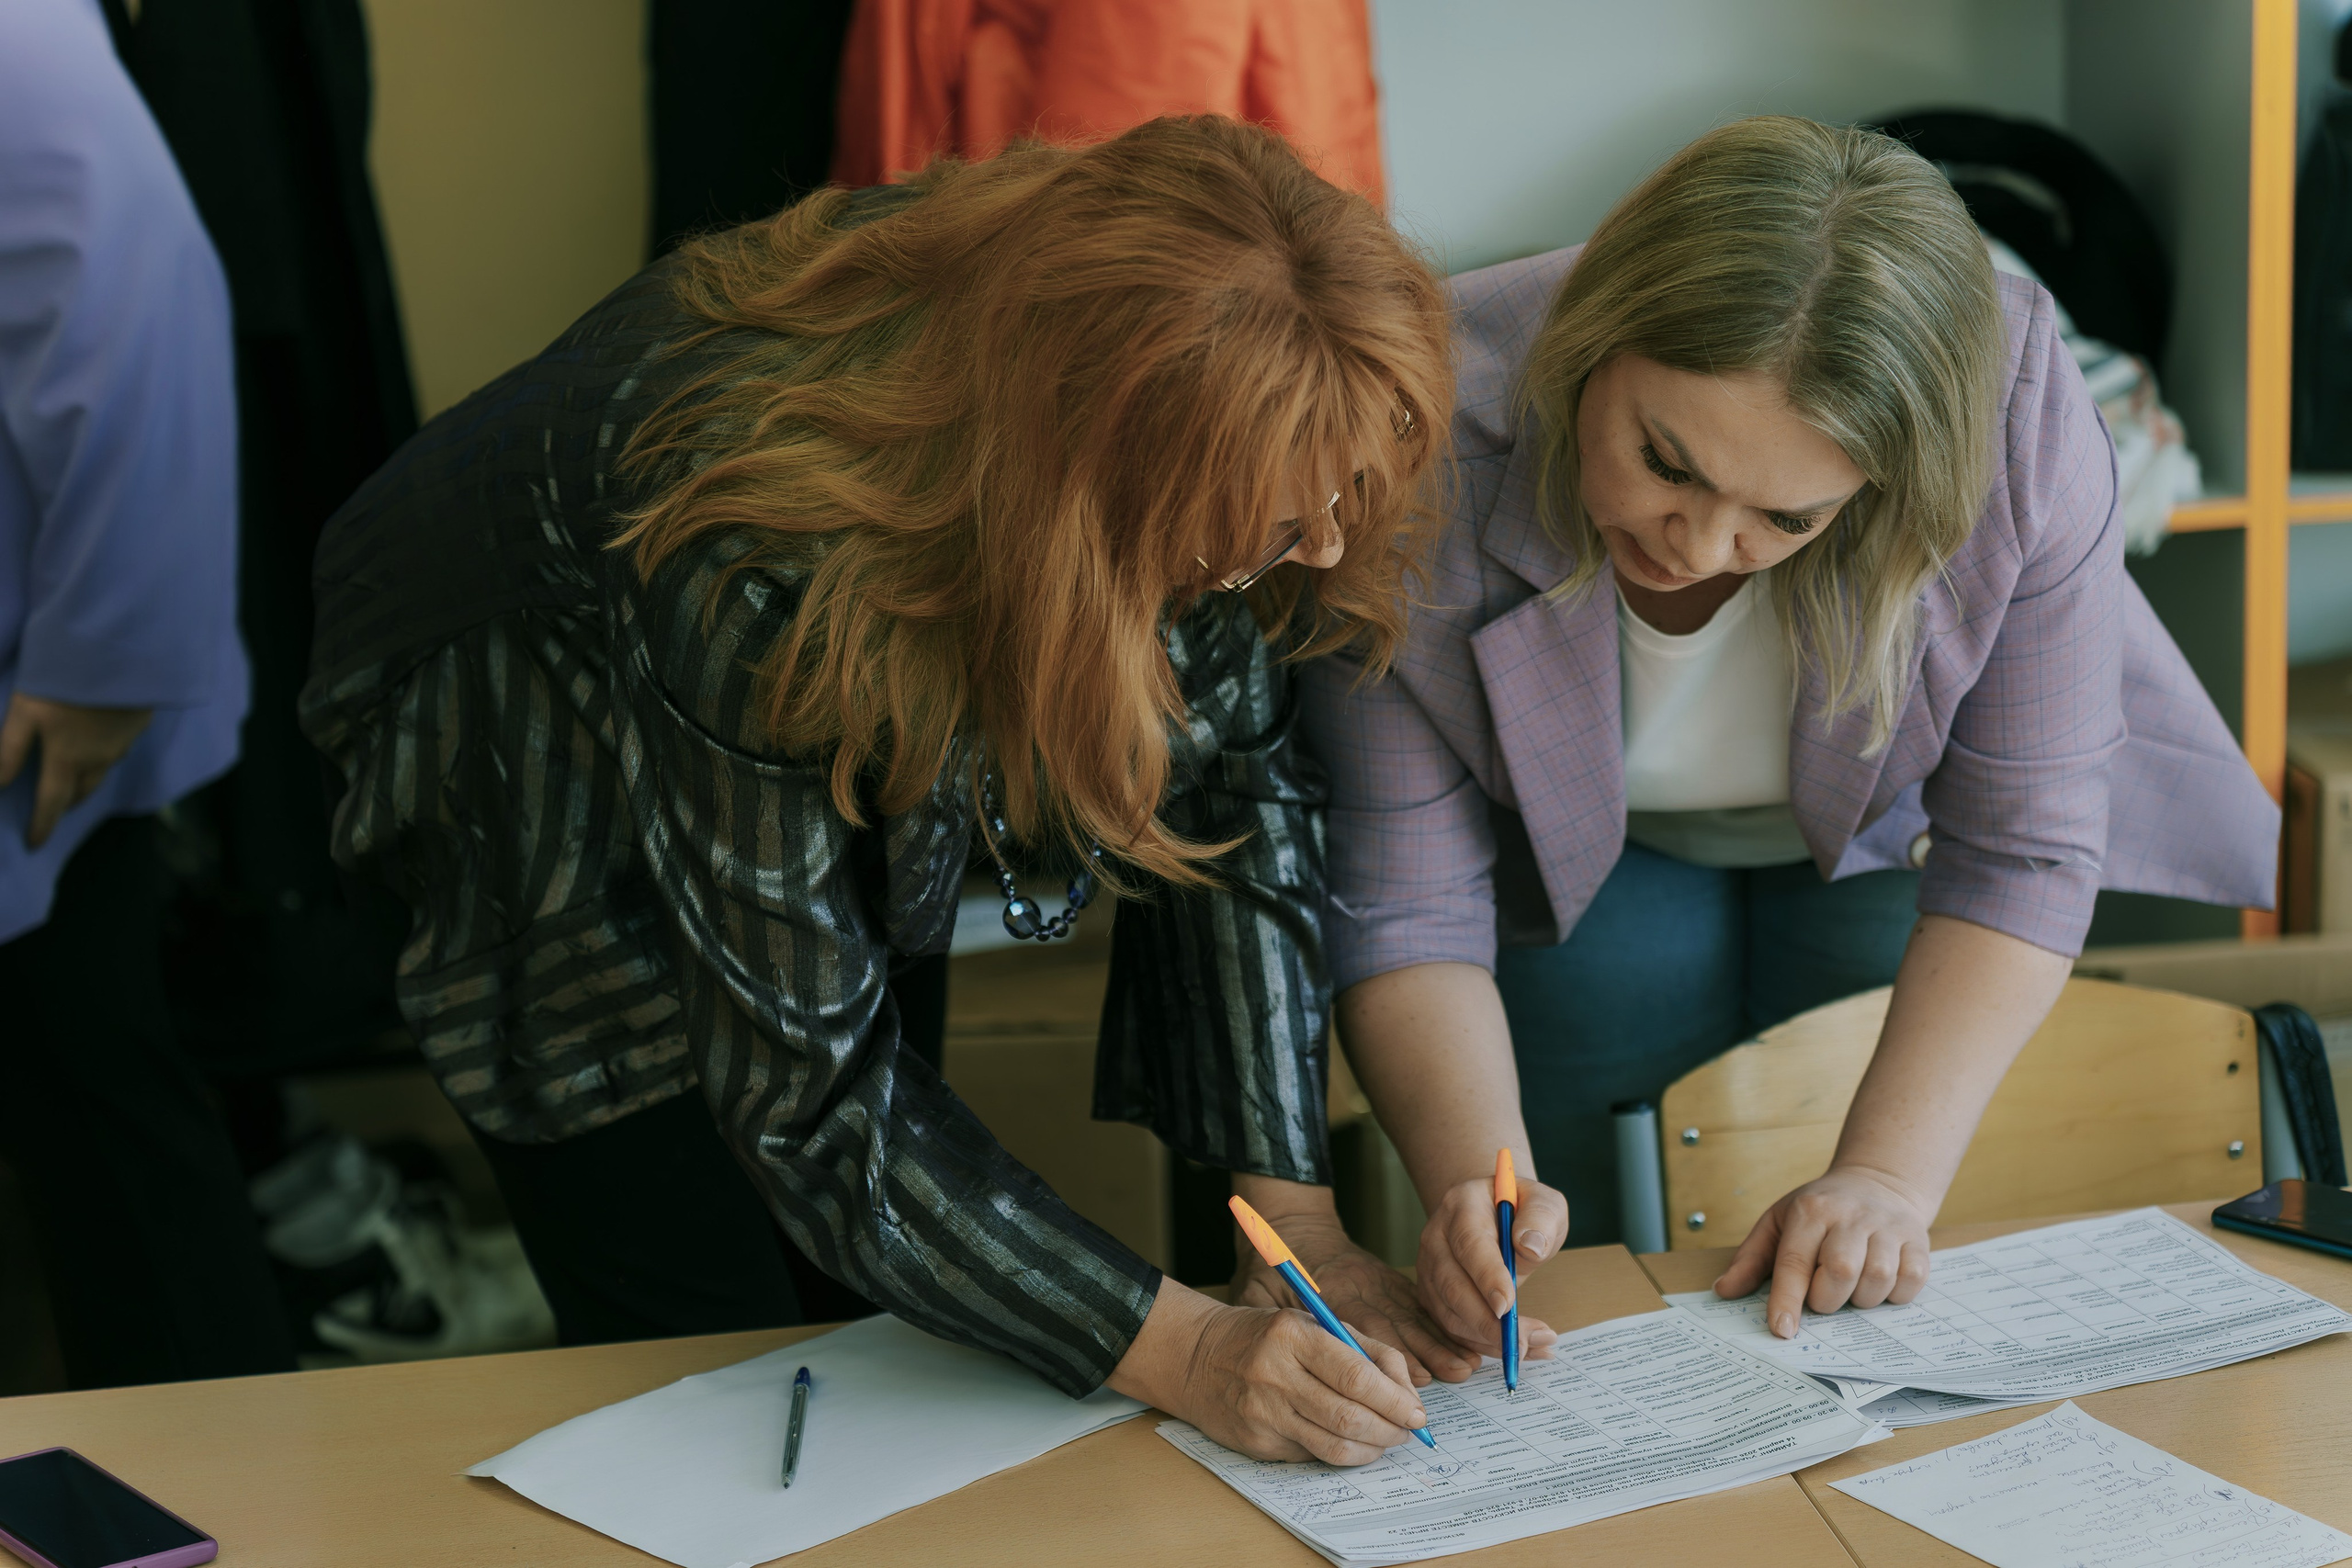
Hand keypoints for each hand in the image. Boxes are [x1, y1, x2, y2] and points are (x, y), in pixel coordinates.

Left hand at [0, 694, 151, 847]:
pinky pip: (120, 748)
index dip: (42, 825)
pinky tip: (101, 739)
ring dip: (88, 780)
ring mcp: (123, 743)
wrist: (120, 652)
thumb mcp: (25, 713)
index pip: (52, 802)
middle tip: (56, 807)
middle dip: (67, 803)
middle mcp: (99, 759)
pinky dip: (106, 753)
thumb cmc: (64, 682)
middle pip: (83, 791)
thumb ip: (10, 750)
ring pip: (103, 771)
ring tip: (77, 775)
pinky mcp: (138, 724)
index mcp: (68, 760)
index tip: (34, 843)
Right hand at [1106, 1280, 1427, 1464]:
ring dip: (1371, 1450)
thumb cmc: (1264, 1336)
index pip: (1358, 1377)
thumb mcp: (1311, 1322)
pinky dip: (1339, 1452)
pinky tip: (1346, 1441)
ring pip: (1334, 1448)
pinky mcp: (1256, 1443)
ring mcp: (1263, 1414)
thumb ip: (1363, 1347)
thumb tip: (1407, 1389)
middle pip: (1350, 1418)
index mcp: (1294, 1336)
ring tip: (1384, 1440)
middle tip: (1407, 1432)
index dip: (1396, 1401)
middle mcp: (1276, 1376)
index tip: (1418, 1414)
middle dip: (1391, 1431)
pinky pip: (1311, 1455)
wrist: (1196, 1357)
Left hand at [1231, 1209, 1472, 1383]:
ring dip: (1439, 1342)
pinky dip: (1438, 1327)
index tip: (1412, 1381)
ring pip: (1412, 1313)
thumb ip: (1263, 1323)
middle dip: (1423, 1357)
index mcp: (1327, 1293)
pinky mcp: (1388, 1279)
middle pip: (1394, 1325)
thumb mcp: (1255, 1293)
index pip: (1361, 1330)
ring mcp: (1377, 1281)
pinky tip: (1460, 1343)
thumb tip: (1263, 1366)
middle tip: (1448, 1382)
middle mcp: (1359, 1286)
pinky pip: (1417, 1304)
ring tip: (1466, 1365)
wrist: (1291, 1224)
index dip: (1387, 1359)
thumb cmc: (1267, 1268)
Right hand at [1414, 1174, 1563, 1366]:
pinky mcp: (1432, 1293)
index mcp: (1462, 1206)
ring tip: (1532, 1346)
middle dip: (1486, 1321)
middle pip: (1451, 1285)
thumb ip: (1541, 1218)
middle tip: (1523, 1341)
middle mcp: (1436, 1236)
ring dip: (1487, 1339)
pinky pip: (1452, 1327)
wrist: (1494, 1213)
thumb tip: (1531, 1246)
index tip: (1508, 1307)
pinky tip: (1516, 1349)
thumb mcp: (1543, 1202)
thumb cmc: (1522, 1209)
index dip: (1486, 1277)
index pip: (1469, 1244)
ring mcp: (1429, 1267)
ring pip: (1448, 1313)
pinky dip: (1483, 1345)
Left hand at [1712, 1165, 1933, 1336]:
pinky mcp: (1918, 1240)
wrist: (1879, 1180)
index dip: (1787, 1299)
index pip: (1794, 1261)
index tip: (1782, 1329)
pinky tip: (1881, 1283)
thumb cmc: (1821, 1210)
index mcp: (1810, 1211)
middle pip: (1840, 1271)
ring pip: (1878, 1279)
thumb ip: (1752, 1259)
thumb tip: (1724, 1290)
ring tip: (1852, 1287)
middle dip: (1827, 1299)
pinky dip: (1895, 1294)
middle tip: (1823, 1296)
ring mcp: (1888, 1227)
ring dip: (1862, 1299)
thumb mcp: (1779, 1221)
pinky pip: (1911, 1281)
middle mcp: (1850, 1216)